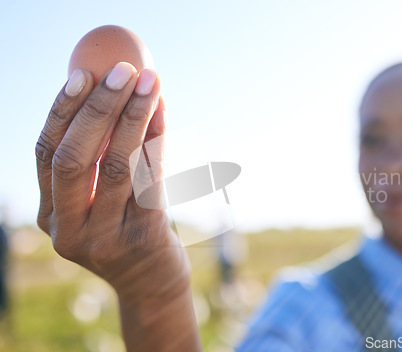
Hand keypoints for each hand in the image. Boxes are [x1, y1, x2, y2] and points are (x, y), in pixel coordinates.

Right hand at [35, 63, 200, 350]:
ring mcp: (104, 238)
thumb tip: (117, 91)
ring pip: (116, 166)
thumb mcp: (100, 200)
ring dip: (135, 116)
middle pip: (74, 158)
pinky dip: (157, 141)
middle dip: (99, 108)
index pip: (47, 153)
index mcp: (50, 215)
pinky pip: (151, 179)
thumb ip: (97, 159)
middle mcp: (69, 229)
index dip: (63, 110)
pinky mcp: (143, 238)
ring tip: (151, 81)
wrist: (152, 284)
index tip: (82, 73)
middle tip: (122, 70)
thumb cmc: (125, 230)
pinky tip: (164, 113)